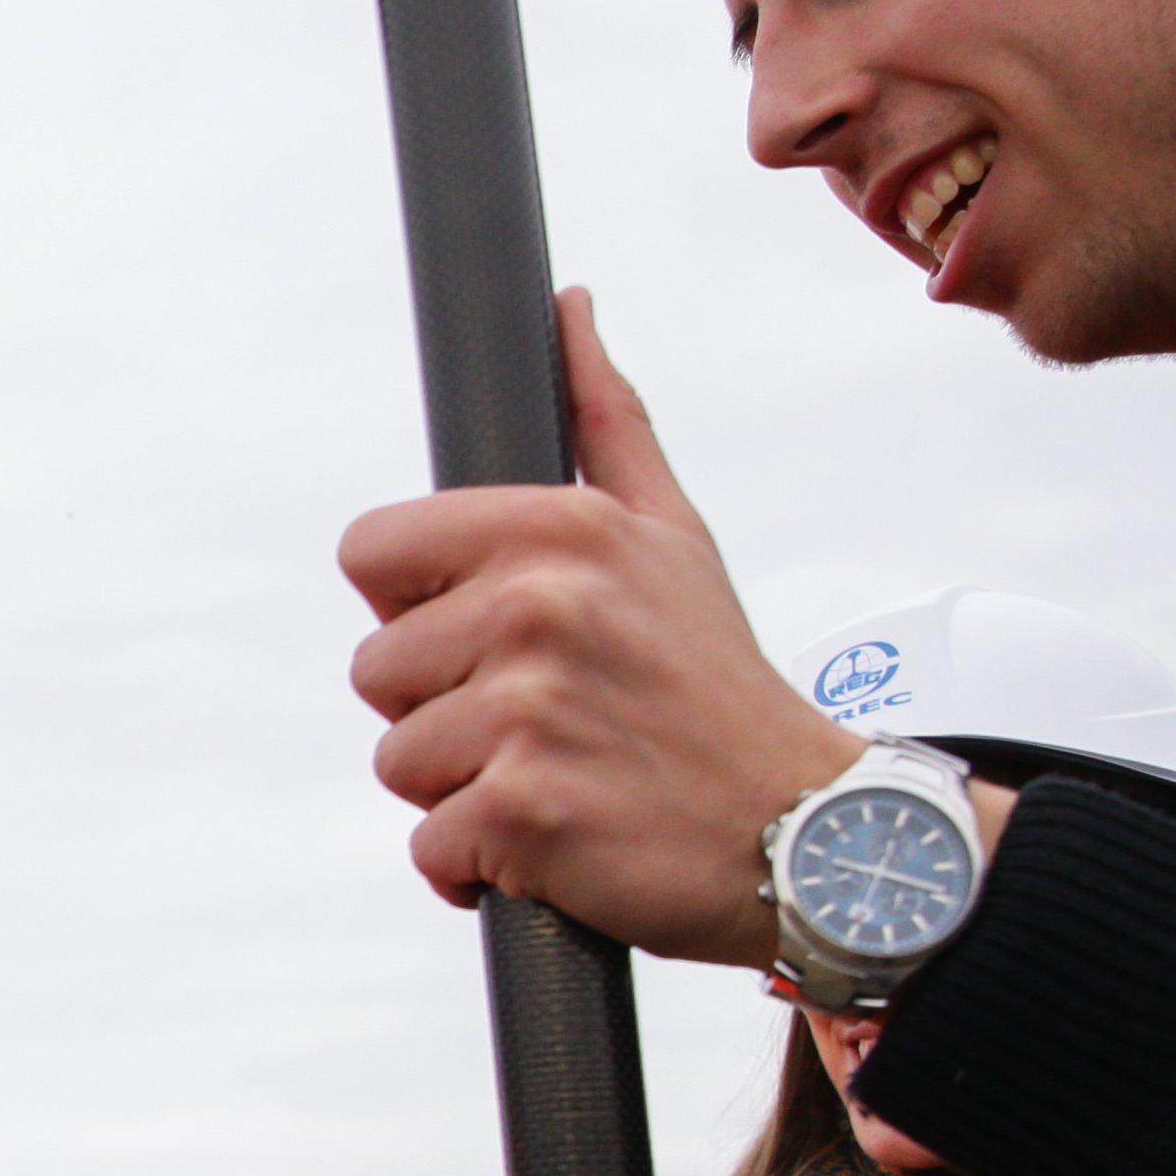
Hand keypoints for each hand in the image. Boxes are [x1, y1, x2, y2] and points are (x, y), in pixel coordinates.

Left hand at [341, 288, 878, 959]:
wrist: (805, 832)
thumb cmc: (717, 685)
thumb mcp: (673, 535)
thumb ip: (604, 420)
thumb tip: (568, 307)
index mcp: (559, 530)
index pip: (370, 549)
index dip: (416, 605)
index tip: (493, 637)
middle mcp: (539, 608)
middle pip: (377, 670)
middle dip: (447, 710)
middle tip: (553, 722)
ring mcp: (528, 713)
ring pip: (399, 762)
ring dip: (466, 790)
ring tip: (565, 776)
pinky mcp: (521, 814)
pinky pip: (430, 850)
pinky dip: (482, 868)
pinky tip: (561, 841)